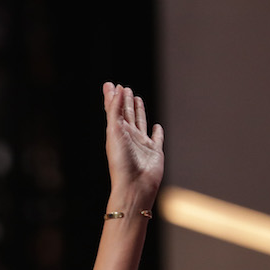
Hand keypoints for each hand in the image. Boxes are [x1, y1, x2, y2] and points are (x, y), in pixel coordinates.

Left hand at [102, 82, 163, 197]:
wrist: (135, 185)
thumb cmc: (122, 161)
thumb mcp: (114, 131)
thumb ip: (115, 111)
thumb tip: (117, 89)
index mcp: (116, 132)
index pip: (114, 110)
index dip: (113, 97)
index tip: (112, 84)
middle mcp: (128, 136)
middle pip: (126, 113)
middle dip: (125, 100)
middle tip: (124, 87)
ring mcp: (141, 144)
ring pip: (140, 122)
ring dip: (138, 110)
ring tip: (137, 98)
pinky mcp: (155, 152)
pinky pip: (157, 138)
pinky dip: (157, 132)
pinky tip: (157, 126)